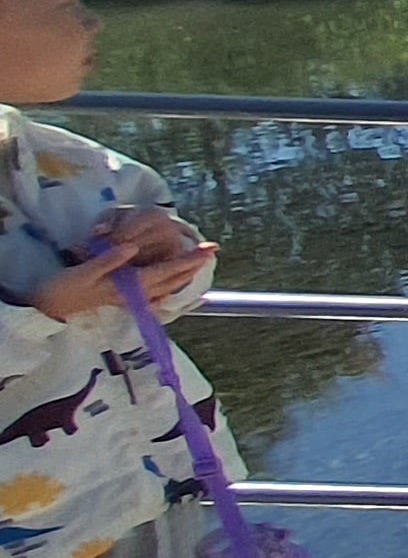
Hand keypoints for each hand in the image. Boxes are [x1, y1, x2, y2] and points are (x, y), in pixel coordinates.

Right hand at [40, 211, 203, 322]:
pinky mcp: (120, 300)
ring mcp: (128, 299)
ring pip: (164, 288)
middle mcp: (133, 294)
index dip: (188, 259)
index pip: (166, 270)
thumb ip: (109, 260)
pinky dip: (165, 291)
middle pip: (171, 279)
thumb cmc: (62, 288)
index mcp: (128, 285)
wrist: (46, 309)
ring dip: (182, 276)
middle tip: (212, 251)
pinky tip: (170, 291)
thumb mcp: (84, 271)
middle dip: (192, 266)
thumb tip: (133, 247)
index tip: (207, 249)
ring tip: (197, 264)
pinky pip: (150, 297)